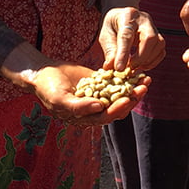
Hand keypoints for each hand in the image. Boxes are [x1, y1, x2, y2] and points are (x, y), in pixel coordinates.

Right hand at [31, 63, 150, 125]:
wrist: (43, 72)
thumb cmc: (48, 88)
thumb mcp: (60, 98)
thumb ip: (79, 107)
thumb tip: (100, 108)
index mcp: (86, 118)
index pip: (106, 116)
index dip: (119, 108)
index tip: (129, 98)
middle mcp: (95, 109)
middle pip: (118, 106)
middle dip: (132, 98)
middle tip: (144, 87)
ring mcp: (99, 95)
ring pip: (121, 95)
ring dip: (134, 88)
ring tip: (146, 79)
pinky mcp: (100, 83)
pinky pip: (116, 82)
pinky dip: (127, 77)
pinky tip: (137, 70)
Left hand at [99, 7, 164, 71]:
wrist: (123, 17)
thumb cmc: (113, 27)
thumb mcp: (105, 36)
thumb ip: (109, 50)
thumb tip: (110, 67)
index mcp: (127, 16)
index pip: (127, 35)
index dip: (123, 53)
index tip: (119, 68)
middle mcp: (144, 20)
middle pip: (149, 38)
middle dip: (140, 57)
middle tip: (129, 68)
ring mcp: (154, 27)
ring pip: (159, 44)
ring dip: (147, 60)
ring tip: (134, 68)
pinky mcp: (159, 37)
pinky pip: (161, 51)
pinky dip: (153, 62)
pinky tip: (142, 66)